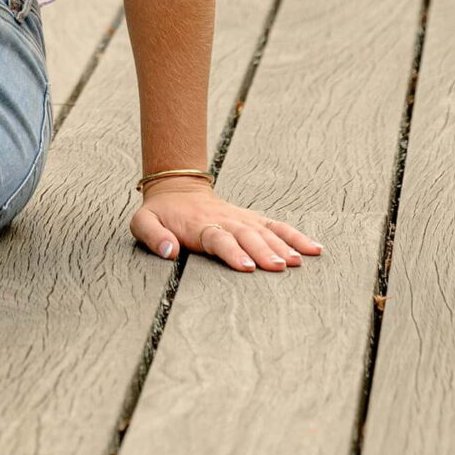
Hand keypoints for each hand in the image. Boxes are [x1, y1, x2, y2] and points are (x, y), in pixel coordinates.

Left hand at [131, 176, 321, 272]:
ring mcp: (241, 219)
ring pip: (264, 231)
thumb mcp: (141, 222)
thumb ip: (152, 236)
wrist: (177, 187)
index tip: (246, 266)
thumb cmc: (161, 212)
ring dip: (282, 246)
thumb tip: (168, 251)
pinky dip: (294, 236)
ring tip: (298, 261)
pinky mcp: (252, 219)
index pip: (218, 238)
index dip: (232, 251)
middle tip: (279, 267)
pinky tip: (313, 249)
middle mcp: (224, 220)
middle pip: (246, 236)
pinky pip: (275, 226)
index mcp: (199, 224)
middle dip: (263, 251)